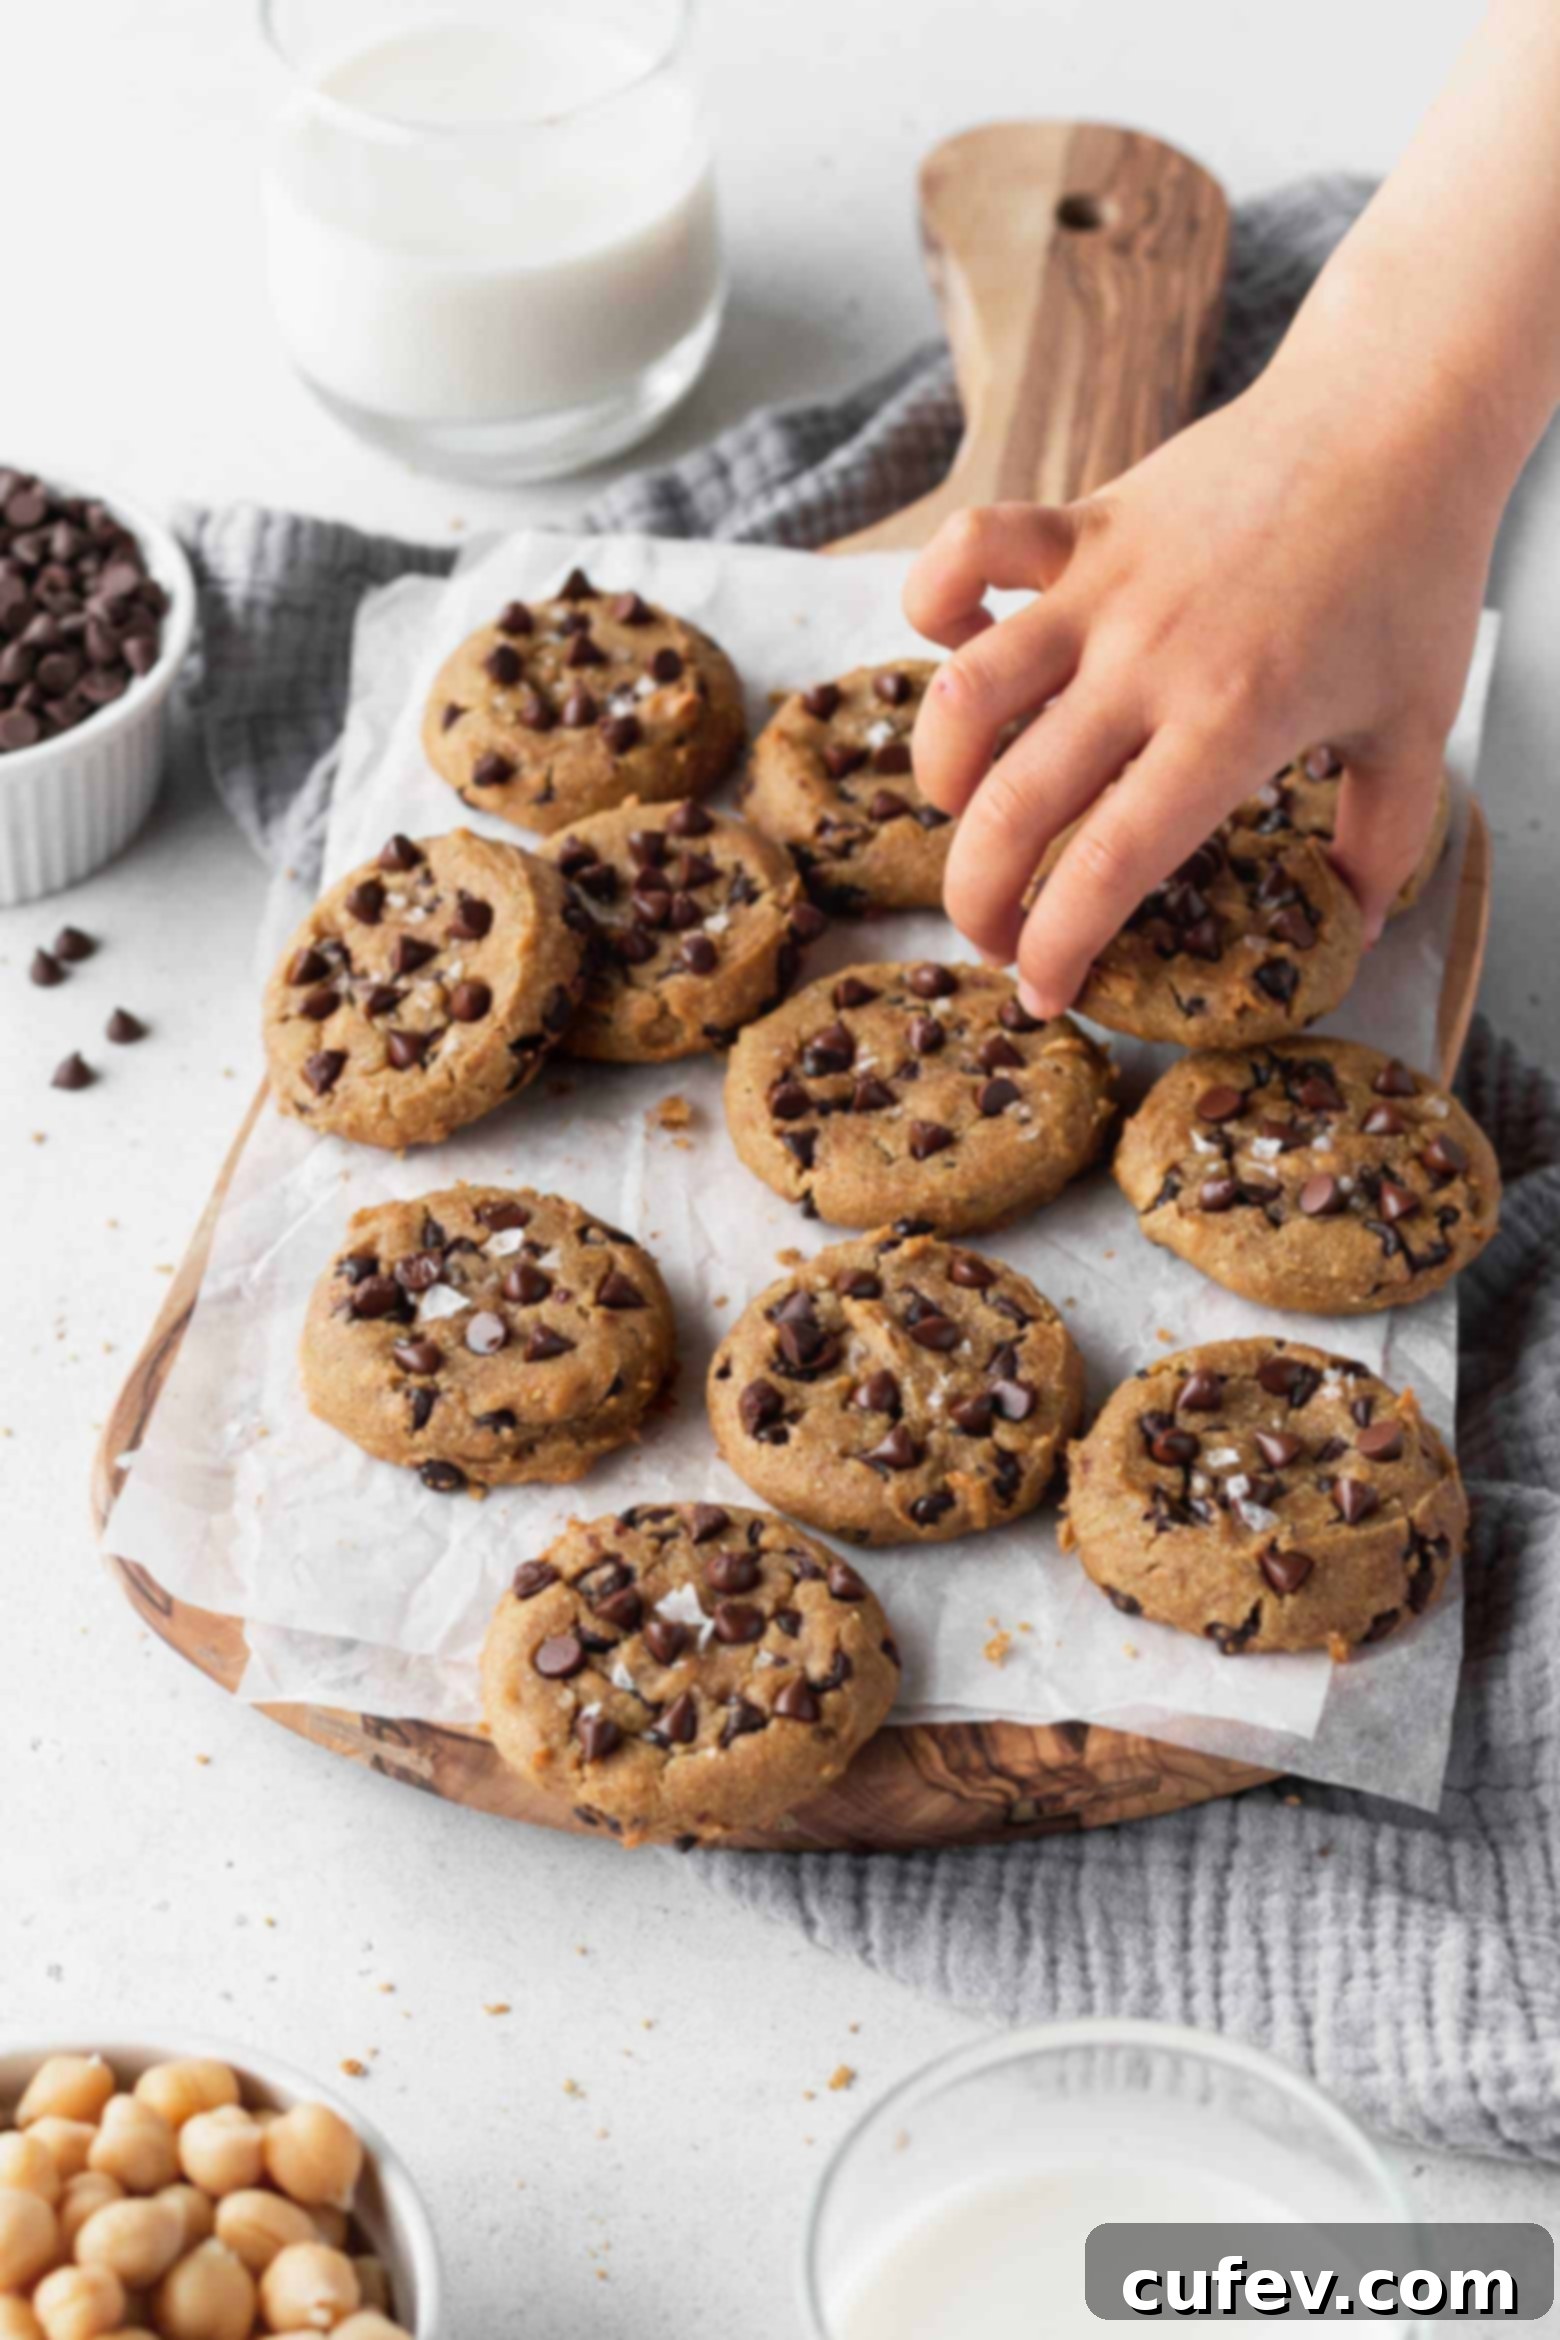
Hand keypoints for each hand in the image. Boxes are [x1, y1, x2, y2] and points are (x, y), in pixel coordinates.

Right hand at [904, 356, 1499, 1017]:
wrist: (1394, 414)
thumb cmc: (1411, 573)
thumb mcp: (1417, 729)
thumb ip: (1382, 844)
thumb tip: (1348, 933)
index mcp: (1231, 723)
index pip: (1107, 864)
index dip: (1058, 947)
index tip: (1046, 991)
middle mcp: (1149, 659)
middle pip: (1012, 803)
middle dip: (976, 896)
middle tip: (987, 931)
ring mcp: (1104, 586)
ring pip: (964, 689)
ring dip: (939, 769)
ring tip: (963, 805)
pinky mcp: (1082, 523)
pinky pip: (970, 551)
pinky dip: (936, 602)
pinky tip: (960, 645)